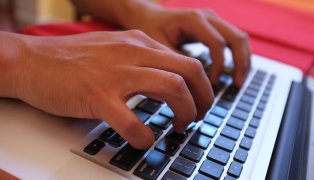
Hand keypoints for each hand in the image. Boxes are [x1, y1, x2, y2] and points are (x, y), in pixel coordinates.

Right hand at [15, 31, 213, 148]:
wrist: (32, 61)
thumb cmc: (73, 59)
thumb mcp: (115, 49)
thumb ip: (142, 60)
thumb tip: (167, 81)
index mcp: (139, 43)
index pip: (188, 62)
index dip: (202, 87)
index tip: (199, 103)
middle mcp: (133, 53)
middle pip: (189, 72)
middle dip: (203, 99)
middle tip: (197, 117)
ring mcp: (116, 74)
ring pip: (172, 89)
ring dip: (185, 113)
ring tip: (179, 127)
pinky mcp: (97, 96)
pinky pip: (133, 121)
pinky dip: (145, 136)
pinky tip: (144, 141)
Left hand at [125, 7, 250, 86]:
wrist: (148, 16)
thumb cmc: (150, 29)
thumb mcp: (157, 46)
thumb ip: (173, 63)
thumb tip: (187, 87)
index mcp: (193, 20)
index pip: (217, 44)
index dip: (218, 66)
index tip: (211, 85)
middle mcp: (207, 17)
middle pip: (237, 38)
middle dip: (240, 63)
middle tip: (236, 85)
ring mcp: (213, 20)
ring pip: (240, 38)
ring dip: (243, 60)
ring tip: (238, 82)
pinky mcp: (214, 26)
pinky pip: (234, 39)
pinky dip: (238, 56)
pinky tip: (233, 72)